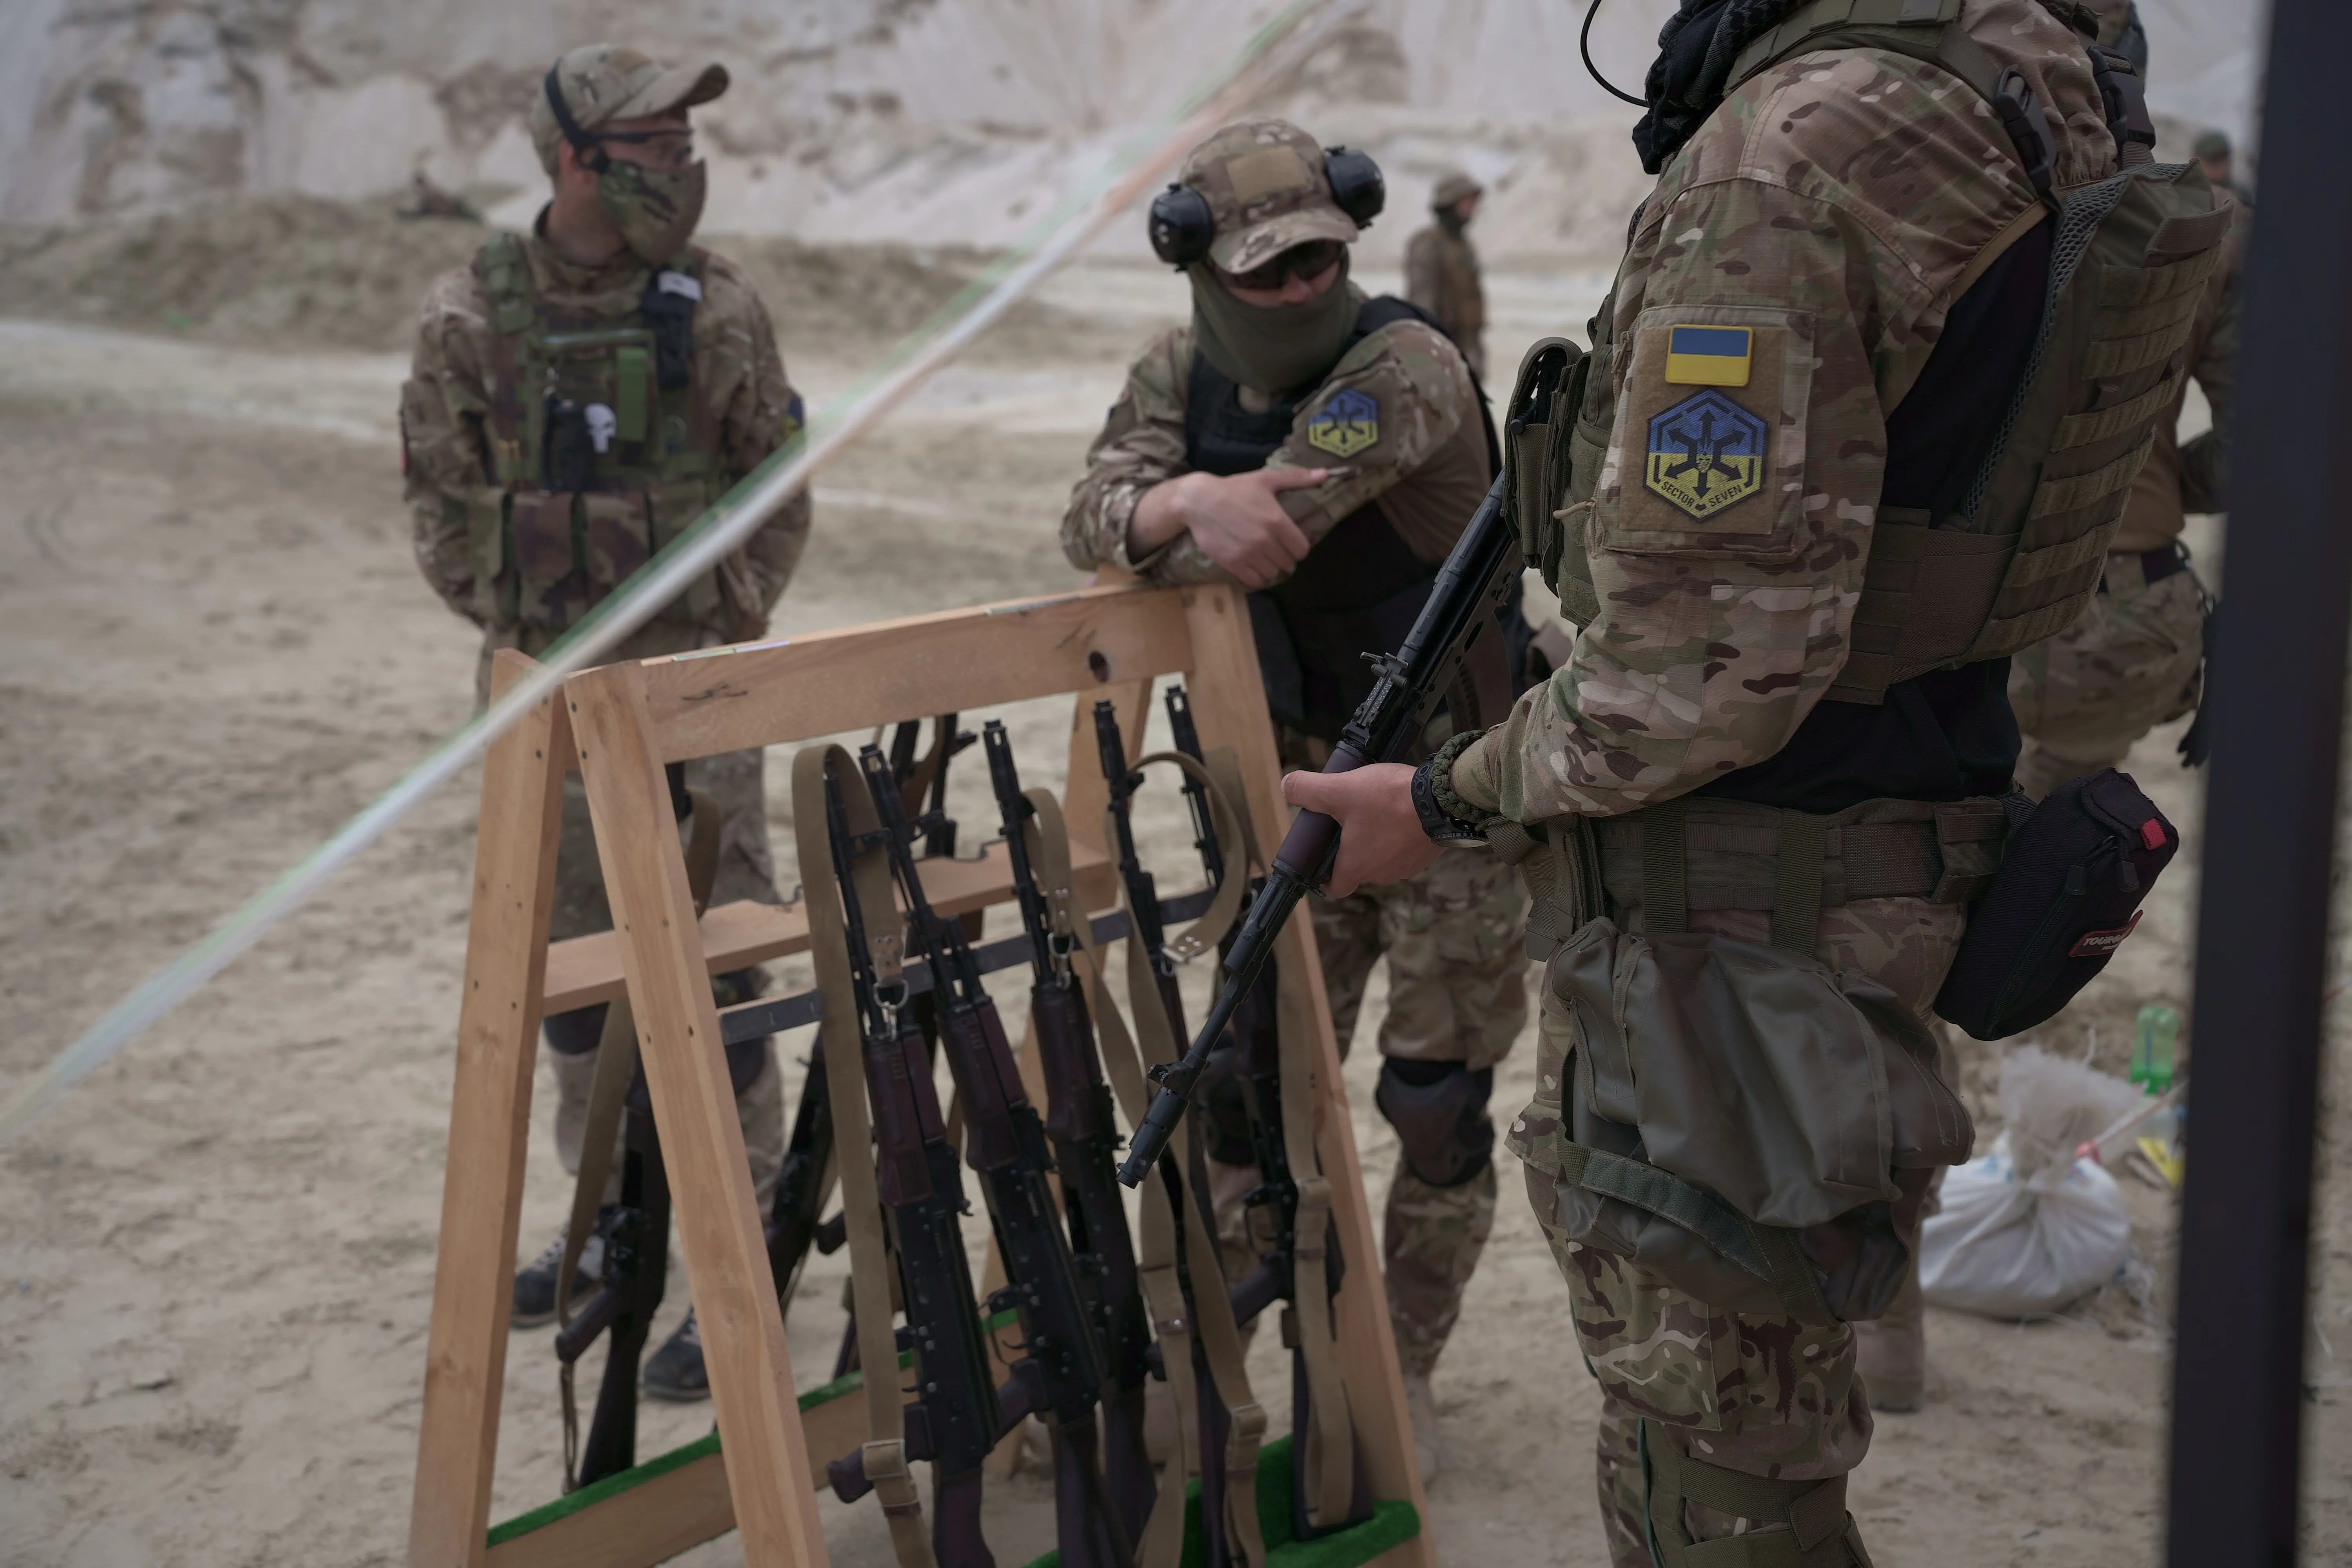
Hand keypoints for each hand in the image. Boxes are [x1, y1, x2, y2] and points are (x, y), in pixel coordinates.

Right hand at [1131, 468, 1327, 588]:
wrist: (1199, 501)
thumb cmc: (1234, 489)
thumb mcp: (1266, 479)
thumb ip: (1297, 478)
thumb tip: (1326, 473)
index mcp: (1277, 521)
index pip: (1301, 549)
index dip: (1298, 547)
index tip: (1289, 543)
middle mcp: (1265, 540)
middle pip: (1287, 562)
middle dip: (1283, 556)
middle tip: (1274, 549)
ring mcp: (1249, 554)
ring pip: (1272, 573)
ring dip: (1269, 567)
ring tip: (1262, 557)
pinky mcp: (1233, 563)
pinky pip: (1254, 581)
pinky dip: (1255, 577)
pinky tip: (1251, 566)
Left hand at [1282, 763, 1441, 898]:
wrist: (1442, 800)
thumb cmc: (1389, 801)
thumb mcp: (1340, 790)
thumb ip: (1308, 790)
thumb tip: (1286, 787)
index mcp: (1357, 867)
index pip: (1336, 889)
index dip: (1325, 879)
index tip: (1322, 860)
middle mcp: (1382, 873)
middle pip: (1359, 868)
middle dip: (1351, 847)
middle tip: (1347, 819)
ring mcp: (1407, 865)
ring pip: (1384, 857)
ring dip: (1378, 838)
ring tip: (1375, 809)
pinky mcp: (1426, 853)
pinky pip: (1405, 848)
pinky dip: (1400, 834)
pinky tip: (1399, 810)